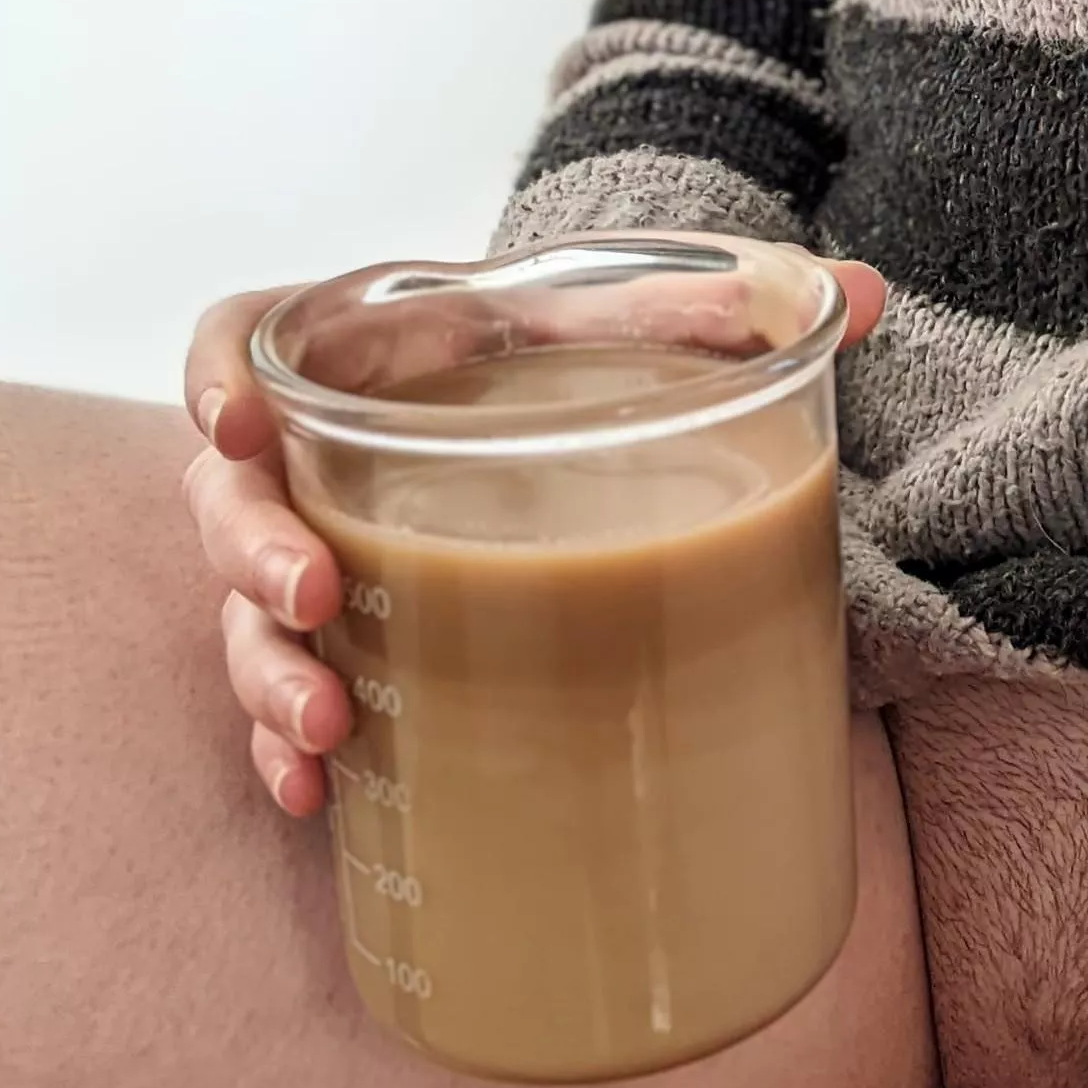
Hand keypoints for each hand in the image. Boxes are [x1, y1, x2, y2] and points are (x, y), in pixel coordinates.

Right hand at [183, 254, 887, 816]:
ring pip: (246, 616)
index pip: (239, 340)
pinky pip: (279, 701)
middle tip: (317, 594)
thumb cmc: (573, 362)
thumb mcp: (634, 320)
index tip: (235, 419)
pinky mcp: (354, 645)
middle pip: (232, 499)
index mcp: (367, 353)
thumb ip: (734, 302)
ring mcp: (324, 559)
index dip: (213, 374)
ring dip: (267, 672)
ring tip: (325, 727)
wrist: (569, 424)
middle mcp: (321, 460)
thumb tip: (875, 293)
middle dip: (256, 554)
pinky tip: (312, 794)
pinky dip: (281, 749)